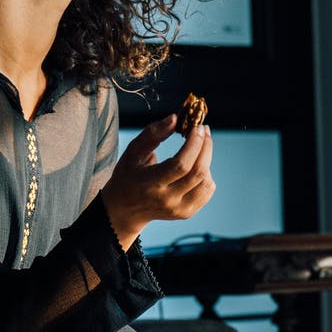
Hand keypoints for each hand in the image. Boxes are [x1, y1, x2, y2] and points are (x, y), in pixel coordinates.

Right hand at [101, 114, 214, 249]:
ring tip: (199, 148)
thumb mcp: (132, 152)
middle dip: (206, 147)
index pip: (180, 165)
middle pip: (197, 173)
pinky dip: (207, 175)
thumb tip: (175, 118)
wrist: (124, 210)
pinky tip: (197, 165)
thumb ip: (152, 133)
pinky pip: (207, 191)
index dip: (194, 144)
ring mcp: (177, 209)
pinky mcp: (186, 213)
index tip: (198, 127)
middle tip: (204, 130)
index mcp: (149, 184)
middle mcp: (165, 199)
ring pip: (206, 182)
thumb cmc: (128, 175)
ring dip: (207, 160)